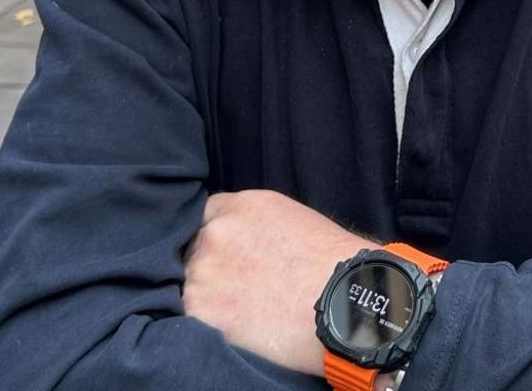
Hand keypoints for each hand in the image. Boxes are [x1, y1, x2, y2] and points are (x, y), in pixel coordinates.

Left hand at [185, 189, 371, 373]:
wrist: (342, 301)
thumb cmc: (333, 265)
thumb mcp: (295, 221)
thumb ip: (256, 225)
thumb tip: (245, 243)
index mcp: (242, 206)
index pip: (207, 217)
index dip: (218, 239)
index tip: (227, 257)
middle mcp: (217, 232)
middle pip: (193, 249)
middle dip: (210, 267)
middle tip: (237, 288)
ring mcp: (205, 270)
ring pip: (189, 284)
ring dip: (207, 297)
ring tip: (241, 311)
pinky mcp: (201, 308)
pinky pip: (190, 315)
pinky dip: (207, 322)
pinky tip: (235, 326)